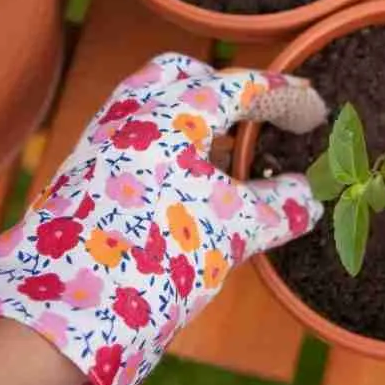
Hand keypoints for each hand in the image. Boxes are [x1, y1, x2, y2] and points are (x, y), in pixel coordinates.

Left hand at [0, 54, 326, 384]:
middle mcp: (129, 115)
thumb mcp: (232, 231)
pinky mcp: (84, 174)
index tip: (314, 112)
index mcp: (171, 115)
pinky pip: (137, 138)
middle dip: (227, 91)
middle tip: (259, 119)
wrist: (70, 308)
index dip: (283, 97)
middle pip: (183, 76)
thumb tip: (310, 199)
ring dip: (198, 121)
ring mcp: (101, 143)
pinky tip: (190, 186)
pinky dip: (173, 146)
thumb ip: (276, 208)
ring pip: (155, 107)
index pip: (238, 88)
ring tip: (231, 158)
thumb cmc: (159, 255)